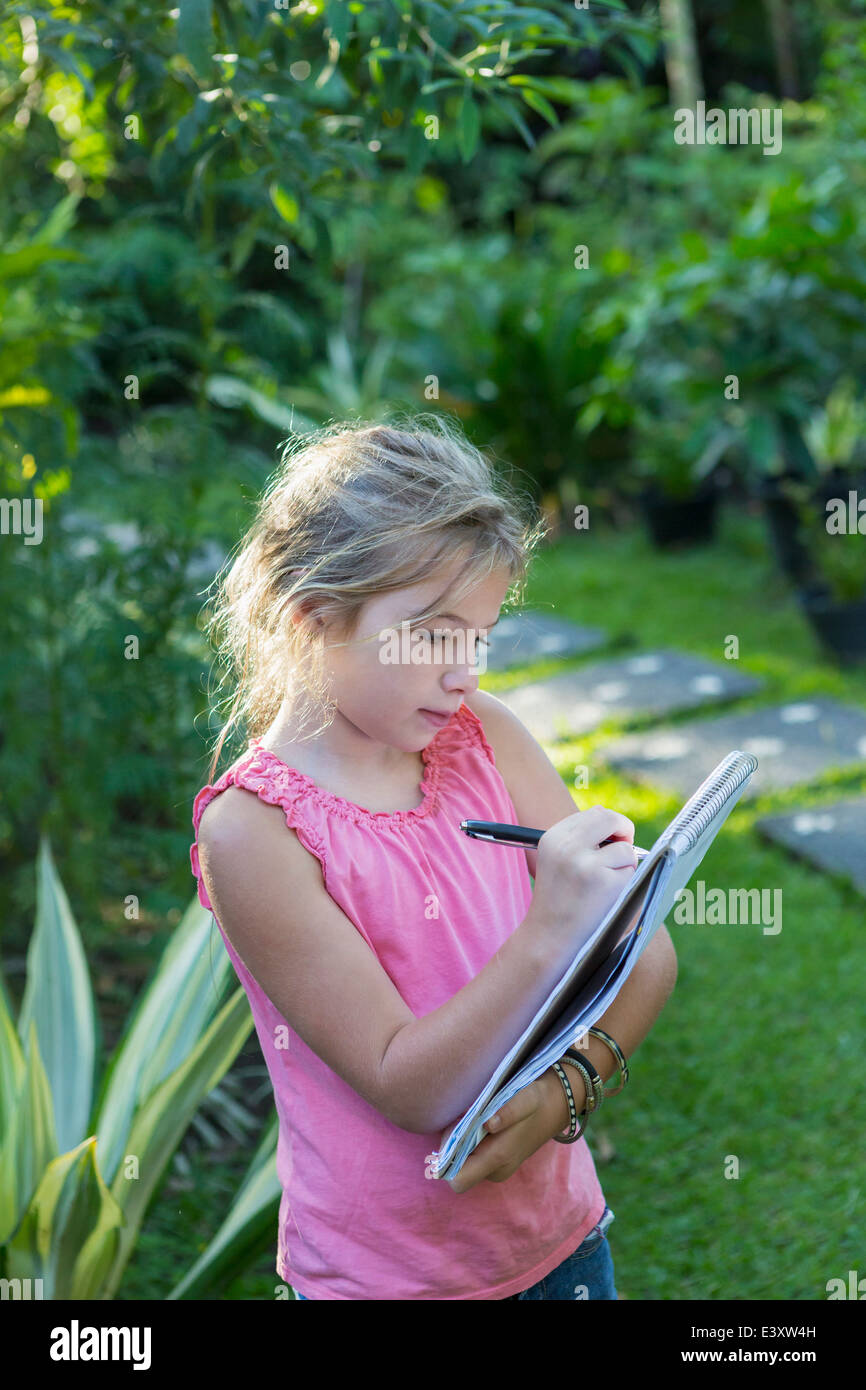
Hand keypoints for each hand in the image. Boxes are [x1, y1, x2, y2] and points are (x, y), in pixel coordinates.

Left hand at [447, 1069, 566, 1194]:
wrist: (556, 1104)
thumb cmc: (536, 1100)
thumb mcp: (524, 1099)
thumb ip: (507, 1112)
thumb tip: (488, 1123)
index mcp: (498, 1159)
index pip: (457, 1180)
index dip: (446, 1160)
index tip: (452, 1134)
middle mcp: (495, 1170)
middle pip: (456, 1171)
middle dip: (451, 1149)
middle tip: (461, 1121)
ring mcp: (497, 1168)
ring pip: (463, 1164)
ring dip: (460, 1144)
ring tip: (472, 1119)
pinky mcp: (498, 1162)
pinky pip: (473, 1158)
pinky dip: (469, 1143)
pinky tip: (479, 1123)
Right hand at [531, 805, 637, 947]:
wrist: (550, 939)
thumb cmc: (561, 901)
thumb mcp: (558, 861)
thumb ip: (581, 838)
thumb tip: (616, 822)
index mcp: (553, 837)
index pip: (594, 813)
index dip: (609, 827)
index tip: (610, 843)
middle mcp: (567, 845)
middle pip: (611, 819)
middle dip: (625, 831)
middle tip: (624, 851)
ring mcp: (585, 862)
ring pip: (625, 847)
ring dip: (625, 864)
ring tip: (606, 885)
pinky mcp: (603, 881)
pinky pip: (631, 870)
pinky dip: (627, 882)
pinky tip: (608, 898)